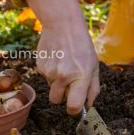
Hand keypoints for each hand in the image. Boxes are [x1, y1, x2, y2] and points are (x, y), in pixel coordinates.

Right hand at [25, 0, 99, 114]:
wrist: (62, 24)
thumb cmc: (82, 45)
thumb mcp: (94, 66)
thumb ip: (93, 89)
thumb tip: (87, 107)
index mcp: (80, 76)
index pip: (73, 106)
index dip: (74, 110)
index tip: (75, 107)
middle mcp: (63, 75)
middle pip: (57, 101)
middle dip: (62, 96)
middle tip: (70, 82)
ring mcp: (49, 71)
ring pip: (51, 88)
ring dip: (57, 83)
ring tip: (64, 65)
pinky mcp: (40, 66)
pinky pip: (45, 78)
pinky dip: (50, 72)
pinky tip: (56, 59)